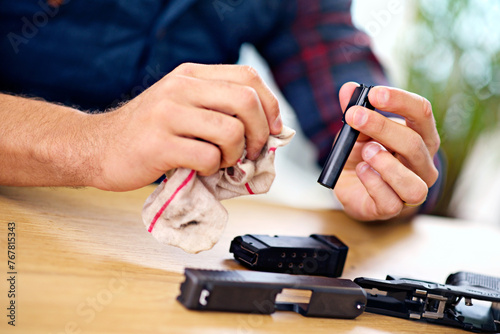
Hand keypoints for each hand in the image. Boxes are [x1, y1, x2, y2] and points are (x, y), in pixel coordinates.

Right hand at [91, 63, 281, 190]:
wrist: (97, 147)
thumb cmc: (148, 131)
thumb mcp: (182, 106)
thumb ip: (218, 108)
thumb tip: (267, 128)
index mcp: (191, 75)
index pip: (249, 78)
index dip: (270, 106)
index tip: (272, 130)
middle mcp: (181, 88)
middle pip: (246, 102)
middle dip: (260, 133)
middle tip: (252, 152)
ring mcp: (168, 114)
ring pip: (230, 132)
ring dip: (235, 155)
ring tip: (220, 161)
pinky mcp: (159, 144)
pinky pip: (207, 157)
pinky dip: (212, 169)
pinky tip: (198, 168)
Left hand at [334, 82, 439, 220]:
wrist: (353, 186)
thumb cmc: (363, 154)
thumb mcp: (356, 128)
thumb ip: (354, 109)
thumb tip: (348, 88)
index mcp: (420, 136)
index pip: (421, 113)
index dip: (399, 101)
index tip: (373, 94)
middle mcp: (423, 163)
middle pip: (413, 143)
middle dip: (381, 127)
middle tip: (353, 116)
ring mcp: (412, 189)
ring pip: (413, 182)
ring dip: (385, 163)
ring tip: (365, 152)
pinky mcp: (393, 208)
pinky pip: (391, 202)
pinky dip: (373, 183)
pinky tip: (361, 171)